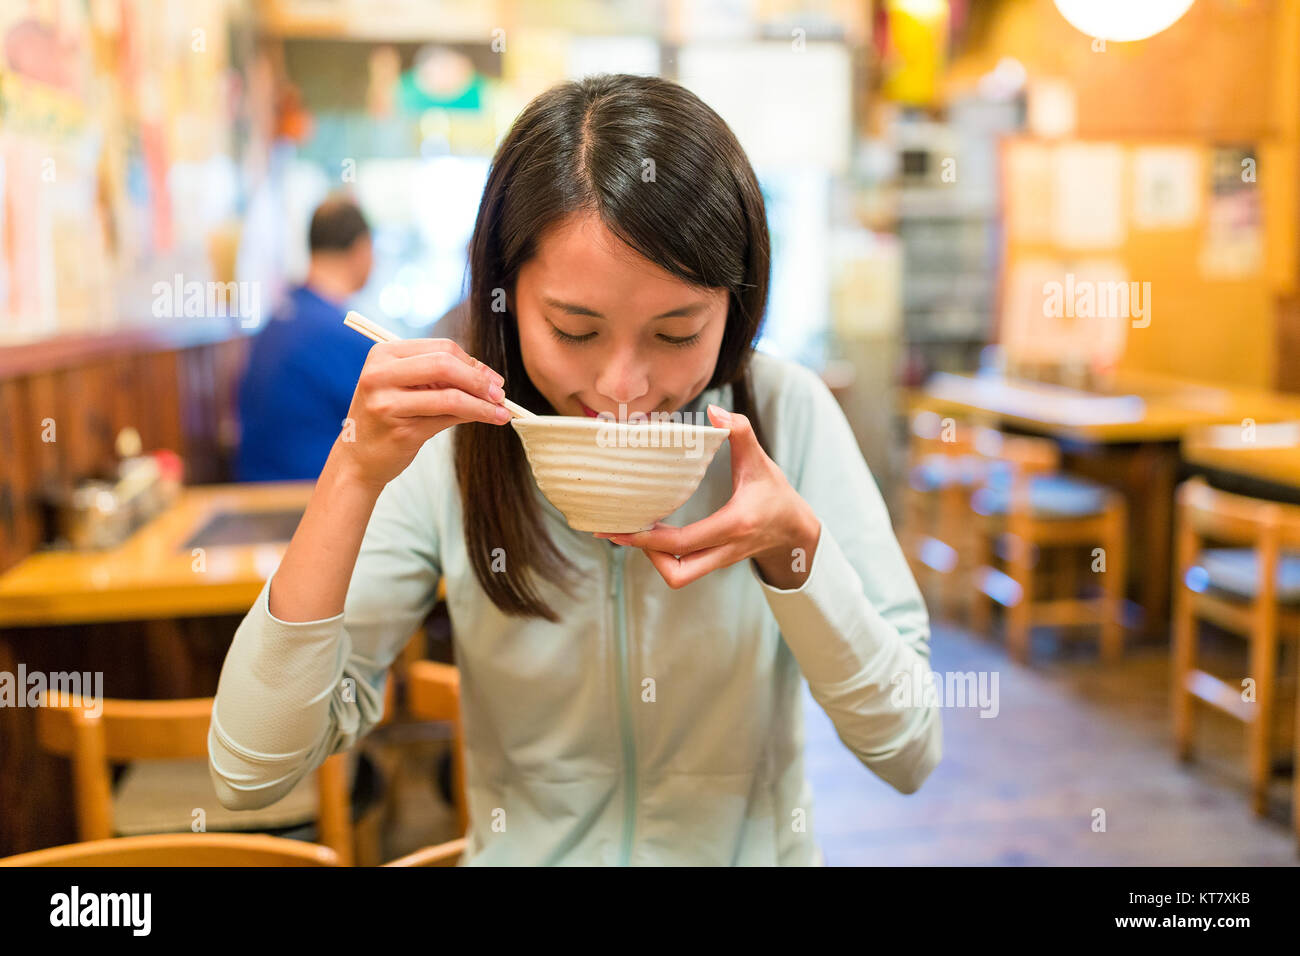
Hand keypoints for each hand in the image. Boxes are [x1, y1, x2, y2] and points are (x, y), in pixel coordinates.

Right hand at [334, 338, 509, 491]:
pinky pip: (446, 419)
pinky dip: (473, 417)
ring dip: (483, 404)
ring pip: (450, 395)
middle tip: (500, 394)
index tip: (492, 378)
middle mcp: (380, 374)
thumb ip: (442, 378)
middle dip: (479, 380)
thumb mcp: (407, 388)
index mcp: (384, 354)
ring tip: (502, 411)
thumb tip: (489, 377)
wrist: (358, 459)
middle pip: (445, 365)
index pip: (441, 348)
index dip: (472, 362)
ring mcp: (387, 403)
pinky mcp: (399, 430)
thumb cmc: (388, 419)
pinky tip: (489, 419)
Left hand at [594, 404, 821, 588]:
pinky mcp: (714, 563)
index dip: (648, 538)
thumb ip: (741, 432)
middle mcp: (725, 549)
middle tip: (621, 532)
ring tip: (633, 530)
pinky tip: (649, 532)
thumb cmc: (776, 494)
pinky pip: (682, 568)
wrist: (796, 532)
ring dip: (653, 557)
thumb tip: (714, 412)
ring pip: (678, 576)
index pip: (683, 542)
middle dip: (645, 555)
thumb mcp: (762, 461)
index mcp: (734, 524)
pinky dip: (663, 556)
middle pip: (677, 573)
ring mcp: (719, 561)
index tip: (622, 527)